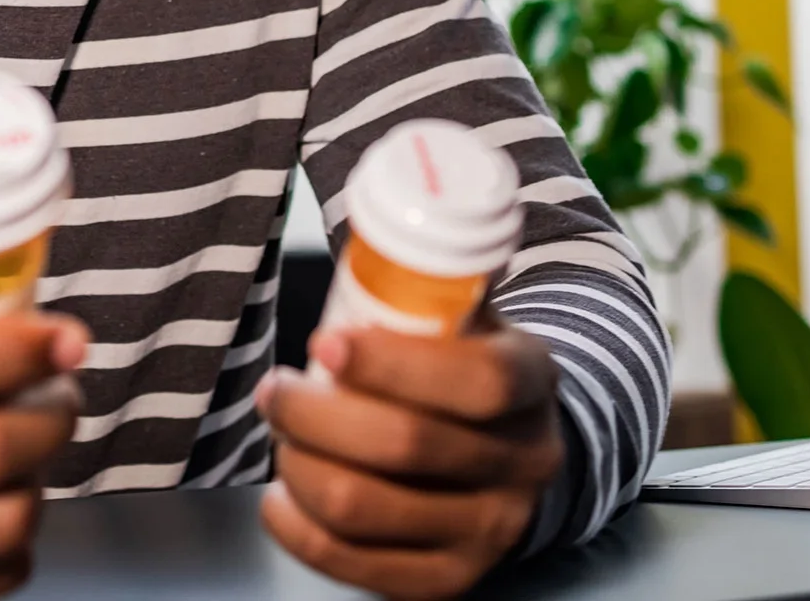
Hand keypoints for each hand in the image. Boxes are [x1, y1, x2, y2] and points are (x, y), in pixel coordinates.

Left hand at [257, 313, 563, 598]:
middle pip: (404, 446)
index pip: (476, 380)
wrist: (509, 448)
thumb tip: (383, 242)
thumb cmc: (464, 368)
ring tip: (281, 433)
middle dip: (312, 413)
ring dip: (297, 463)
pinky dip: (297, 527)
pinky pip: (353, 564)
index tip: (324, 342)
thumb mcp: (469, 318)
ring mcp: (491, 529)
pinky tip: (281, 494)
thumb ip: (432, 288)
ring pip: (363, 506)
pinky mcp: (450, 578)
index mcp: (534, 382)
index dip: (391, 363)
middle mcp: (524, 463)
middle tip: (275, 390)